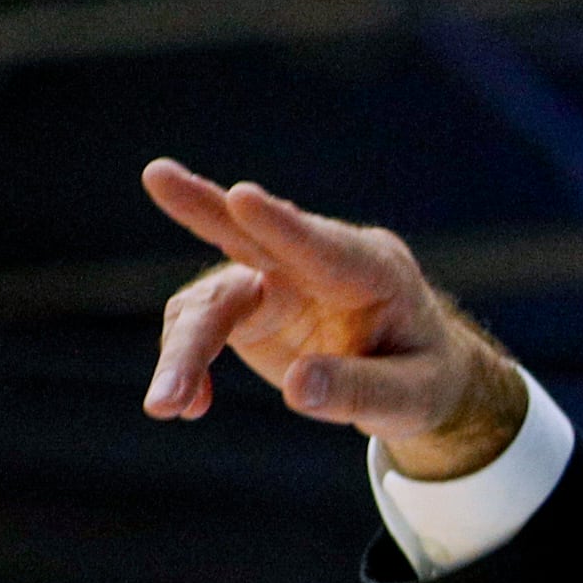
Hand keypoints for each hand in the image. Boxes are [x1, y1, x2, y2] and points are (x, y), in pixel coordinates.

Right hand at [137, 159, 524, 478]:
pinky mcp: (248, 305)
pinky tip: (192, 406)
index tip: (242, 196)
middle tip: (157, 175)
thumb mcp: (412, 398)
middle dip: (203, 208)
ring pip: (211, 301)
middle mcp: (315, 263)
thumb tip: (298, 387)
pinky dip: (189, 367)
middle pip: (250, 237)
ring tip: (164, 405)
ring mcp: (276, 279)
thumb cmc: (424, 379)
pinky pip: (202, 328)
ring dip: (183, 351)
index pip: (323, 246)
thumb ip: (362, 391)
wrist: (416, 378)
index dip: (282, 224)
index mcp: (373, 270)